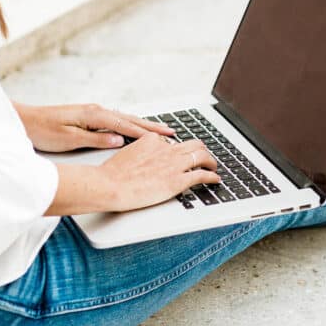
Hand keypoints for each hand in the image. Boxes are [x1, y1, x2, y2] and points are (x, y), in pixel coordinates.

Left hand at [14, 102, 174, 152]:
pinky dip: (129, 125)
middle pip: (130, 119)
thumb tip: (119, 140)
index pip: (127, 125)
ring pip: (124, 119)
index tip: (166, 137)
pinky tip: (134, 129)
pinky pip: (115, 121)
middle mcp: (96, 111)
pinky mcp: (87, 117)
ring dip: (142, 125)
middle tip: (172, 131)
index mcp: (94, 115)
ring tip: (159, 131)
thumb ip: (96, 139)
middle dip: (152, 126)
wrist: (22, 120)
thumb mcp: (69, 139)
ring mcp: (92, 112)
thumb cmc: (42, 130)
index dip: (148, 133)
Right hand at [96, 134, 220, 211]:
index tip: (182, 154)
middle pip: (193, 144)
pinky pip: (202, 175)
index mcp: (152, 141)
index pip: (172, 142)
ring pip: (202, 156)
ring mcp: (174, 164)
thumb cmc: (112, 174)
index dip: (179, 149)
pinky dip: (212, 176)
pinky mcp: (178, 180)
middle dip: (201, 150)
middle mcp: (166, 149)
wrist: (110, 184)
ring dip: (211, 161)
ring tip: (213, 166)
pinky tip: (215, 179)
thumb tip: (143, 158)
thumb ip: (140, 152)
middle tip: (204, 157)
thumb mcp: (127, 153)